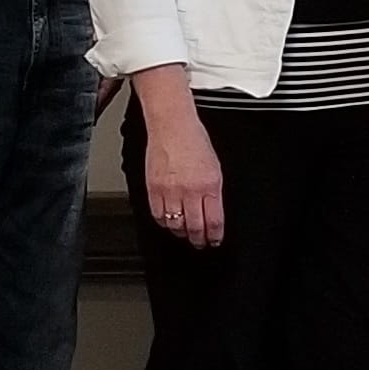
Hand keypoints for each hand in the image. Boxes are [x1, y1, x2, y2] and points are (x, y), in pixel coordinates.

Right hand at [142, 107, 226, 248]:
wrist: (172, 126)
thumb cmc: (195, 141)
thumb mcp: (215, 167)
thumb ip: (214, 192)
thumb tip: (213, 212)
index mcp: (210, 185)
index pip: (214, 221)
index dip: (215, 236)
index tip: (215, 240)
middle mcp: (190, 190)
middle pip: (194, 227)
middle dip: (199, 239)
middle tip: (200, 243)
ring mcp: (170, 191)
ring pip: (175, 224)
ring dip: (181, 233)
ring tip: (185, 235)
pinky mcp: (153, 189)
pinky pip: (157, 215)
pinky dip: (164, 222)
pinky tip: (169, 222)